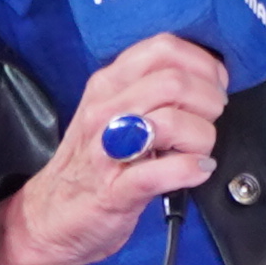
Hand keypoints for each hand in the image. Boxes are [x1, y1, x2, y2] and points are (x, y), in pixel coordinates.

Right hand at [0, 40, 230, 264]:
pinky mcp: (116, 190)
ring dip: (203, 137)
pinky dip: (191, 170)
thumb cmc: (92, 164)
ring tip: (200, 150)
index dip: (203, 64)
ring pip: (172, 122)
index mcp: (108, 84)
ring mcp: (107, 149)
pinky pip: (163, 172)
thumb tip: (204, 75)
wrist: (50, 216)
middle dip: (209, 101)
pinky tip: (197, 171)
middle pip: (175, 82)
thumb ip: (149, 88)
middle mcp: (105, 110)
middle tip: (210, 120)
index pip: (163, 48)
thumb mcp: (113, 110)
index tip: (214, 84)